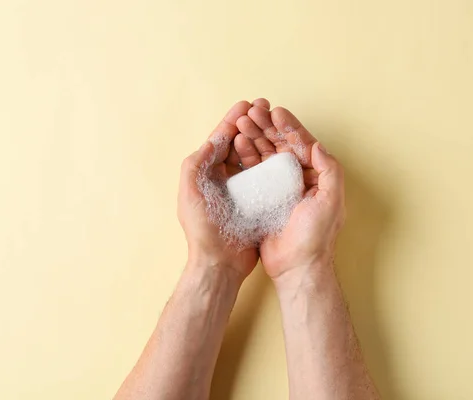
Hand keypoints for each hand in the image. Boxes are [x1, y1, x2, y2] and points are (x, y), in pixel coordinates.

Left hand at [178, 101, 258, 278]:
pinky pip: (265, 176)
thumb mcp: (190, 193)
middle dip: (250, 124)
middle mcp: (223, 178)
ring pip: (253, 157)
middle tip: (265, 107)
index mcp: (206, 173)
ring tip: (275, 122)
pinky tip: (282, 150)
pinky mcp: (257, 200)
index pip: (220, 140)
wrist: (221, 263)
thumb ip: (196, 164)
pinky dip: (271, 161)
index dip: (232, 121)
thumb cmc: (203, 229)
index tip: (246, 105)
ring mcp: (241, 189)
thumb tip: (213, 139)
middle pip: (238, 144)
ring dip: (262, 138)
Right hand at [232, 100, 345, 281]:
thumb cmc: (316, 235)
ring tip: (241, 123)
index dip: (289, 127)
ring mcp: (279, 187)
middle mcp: (297, 177)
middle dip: (267, 127)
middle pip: (280, 145)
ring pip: (265, 154)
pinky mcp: (263, 196)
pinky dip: (246, 157)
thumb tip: (317, 145)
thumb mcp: (331, 201)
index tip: (276, 112)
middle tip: (253, 112)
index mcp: (315, 175)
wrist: (296, 265)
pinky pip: (253, 172)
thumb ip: (330, 171)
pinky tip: (237, 144)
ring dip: (254, 137)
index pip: (302, 144)